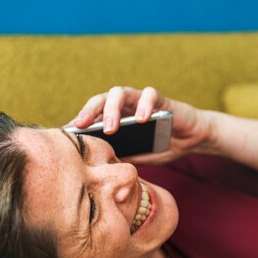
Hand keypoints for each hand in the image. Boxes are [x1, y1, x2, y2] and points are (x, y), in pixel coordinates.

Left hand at [64, 86, 214, 164]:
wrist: (192, 139)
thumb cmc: (162, 146)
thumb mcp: (139, 156)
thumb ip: (122, 155)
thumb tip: (101, 164)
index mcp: (116, 117)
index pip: (93, 114)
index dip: (79, 121)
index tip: (65, 133)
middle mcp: (125, 105)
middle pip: (101, 99)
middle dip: (89, 112)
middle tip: (82, 127)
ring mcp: (142, 99)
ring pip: (121, 93)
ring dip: (113, 109)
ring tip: (111, 127)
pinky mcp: (161, 99)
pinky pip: (151, 94)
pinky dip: (145, 104)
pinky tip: (142, 118)